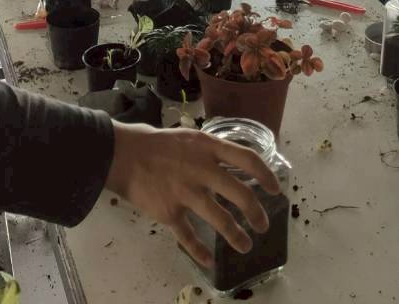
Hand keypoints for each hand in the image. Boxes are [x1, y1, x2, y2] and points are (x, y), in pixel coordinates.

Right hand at [104, 122, 279, 269]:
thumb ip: (211, 151)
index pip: (248, 159)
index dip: (266, 175)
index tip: (276, 189)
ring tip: (245, 246)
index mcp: (208, 147)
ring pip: (220, 219)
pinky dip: (199, 252)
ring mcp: (185, 192)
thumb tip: (234, 163)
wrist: (122, 154)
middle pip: (240, 193)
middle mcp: (201, 169)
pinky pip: (188, 237)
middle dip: (257, 213)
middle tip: (264, 225)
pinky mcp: (169, 212)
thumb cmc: (156, 144)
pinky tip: (208, 261)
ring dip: (236, 236)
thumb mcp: (189, 137)